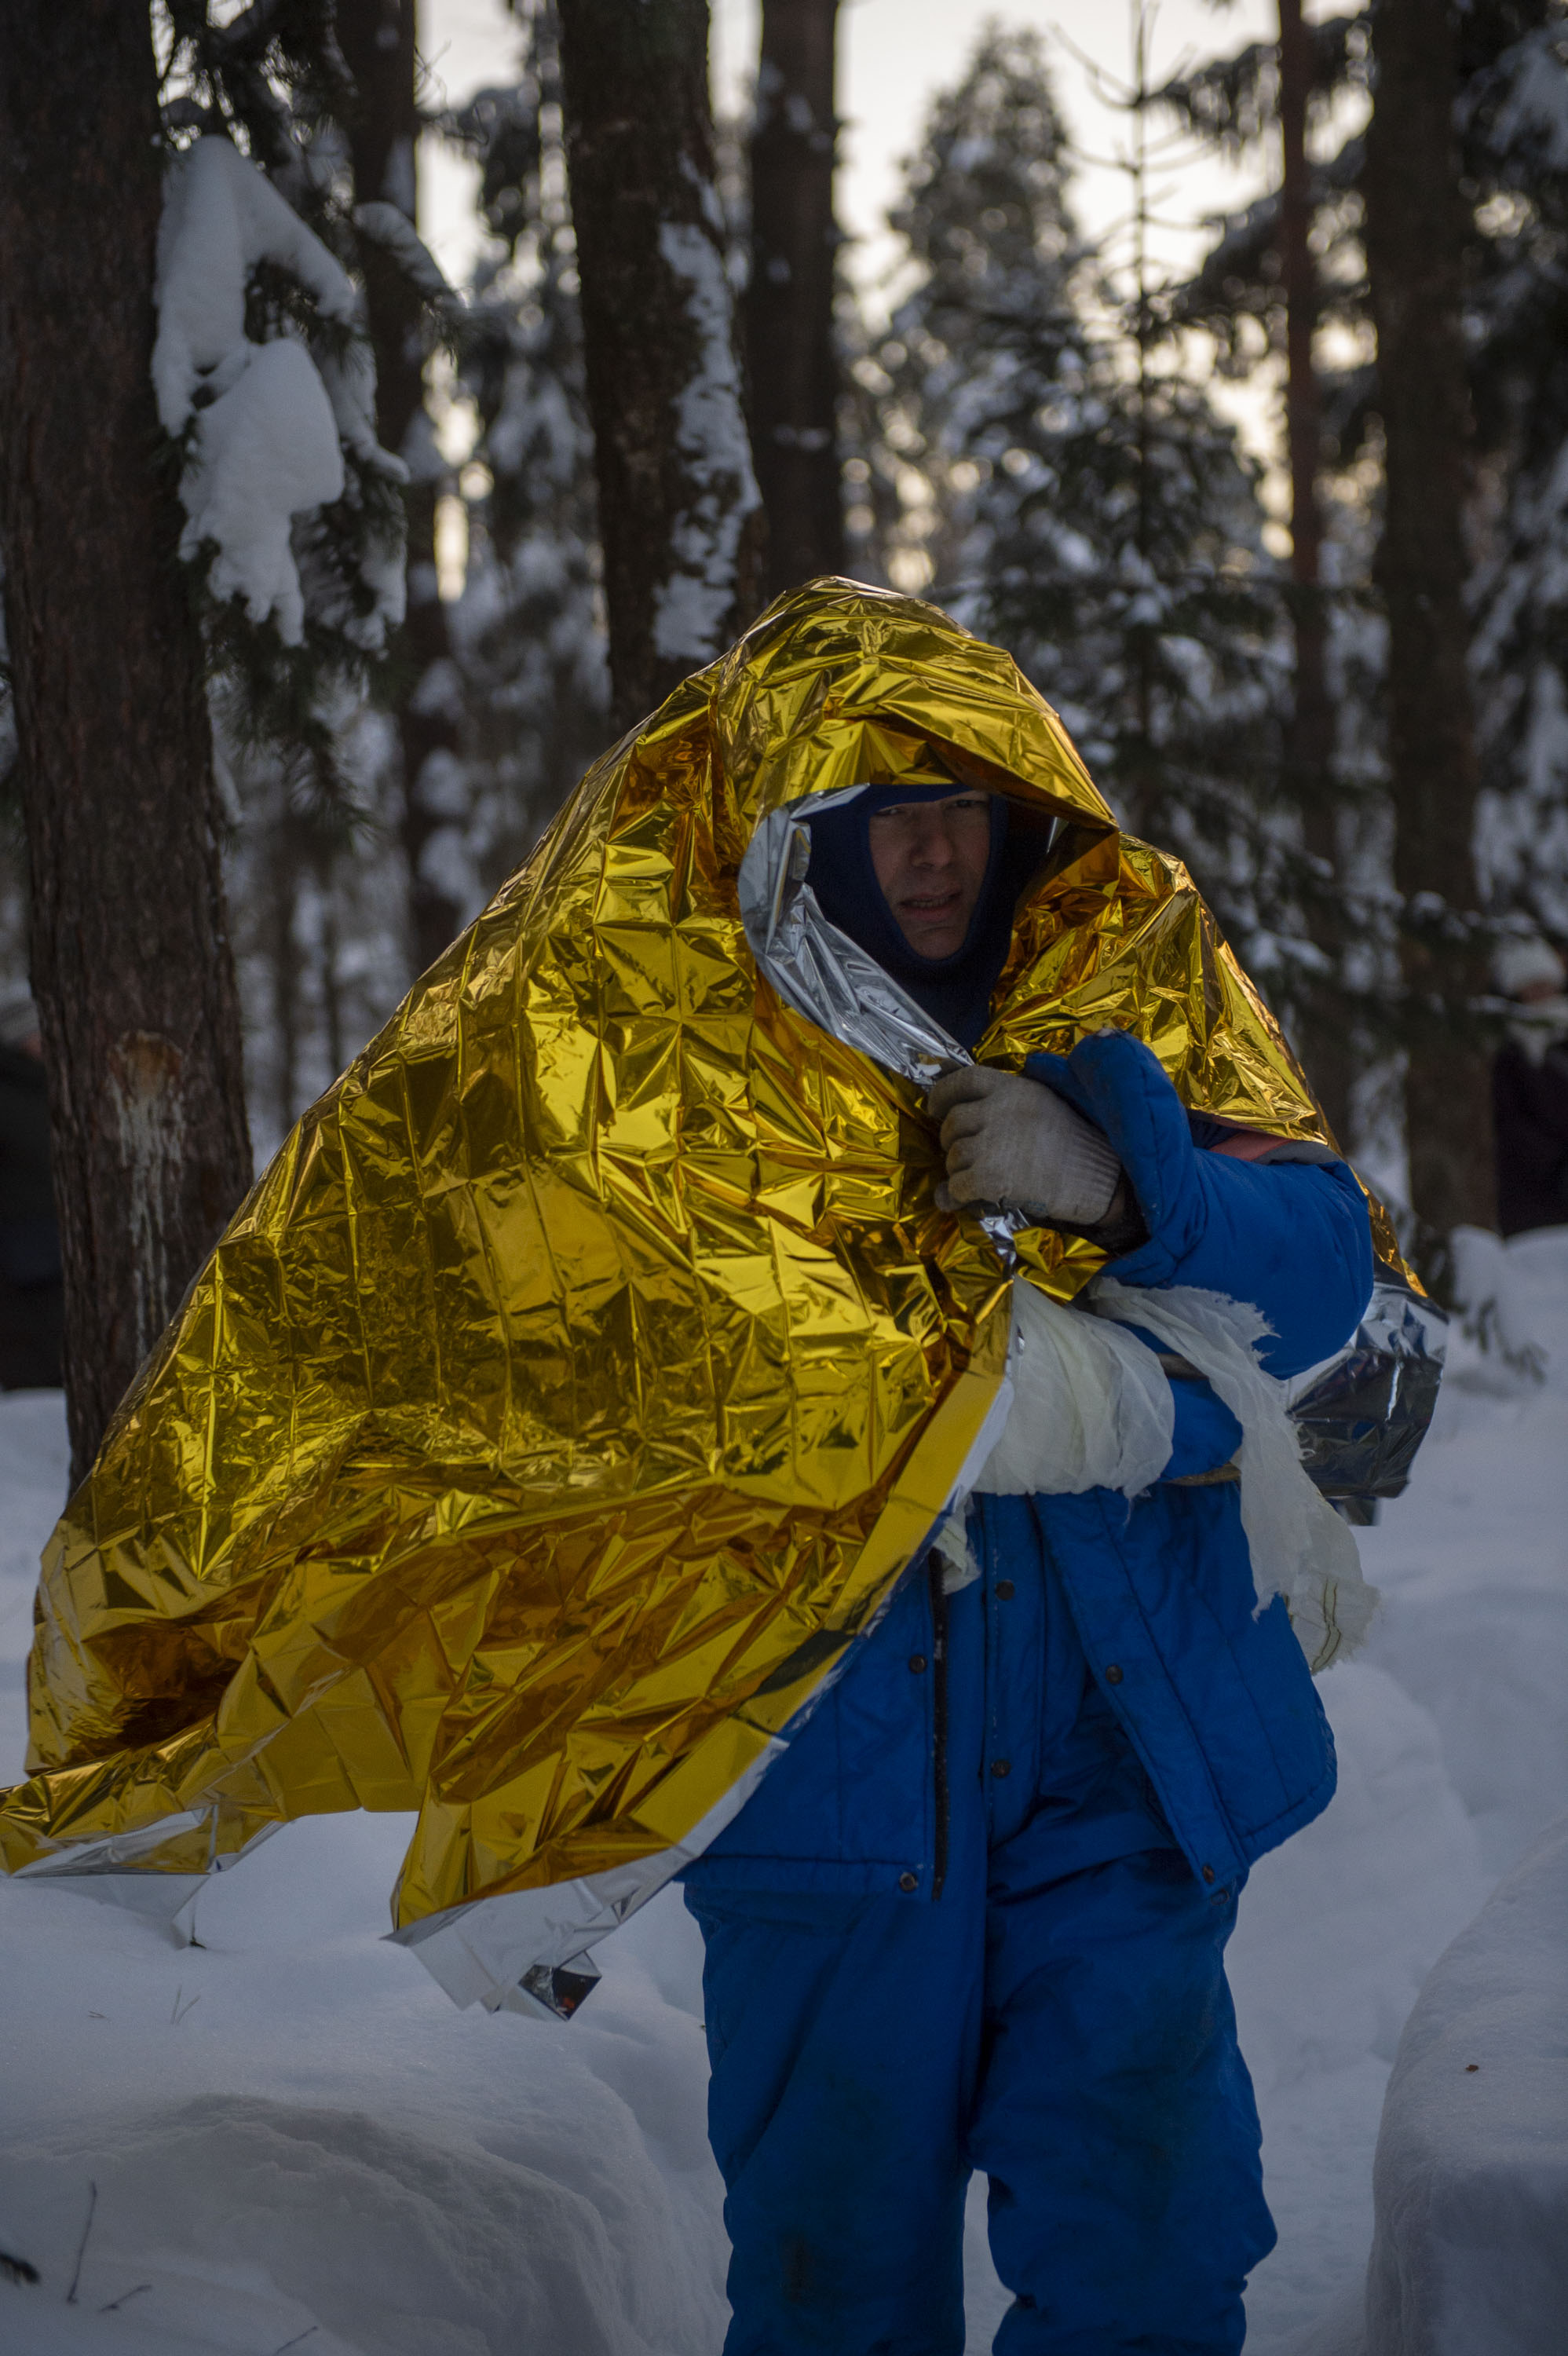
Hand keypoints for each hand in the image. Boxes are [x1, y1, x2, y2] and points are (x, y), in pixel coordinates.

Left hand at [927, 1065, 1123, 1226]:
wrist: (1097, 1179)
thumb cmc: (1076, 1143)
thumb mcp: (1043, 1101)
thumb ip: (1007, 1098)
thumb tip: (964, 1099)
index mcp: (1012, 1088)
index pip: (964, 1079)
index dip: (942, 1093)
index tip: (935, 1107)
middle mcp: (996, 1111)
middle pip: (953, 1122)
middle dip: (953, 1140)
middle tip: (966, 1154)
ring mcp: (991, 1144)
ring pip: (954, 1156)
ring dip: (957, 1170)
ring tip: (977, 1178)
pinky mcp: (989, 1177)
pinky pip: (956, 1186)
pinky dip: (955, 1196)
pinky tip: (962, 1200)